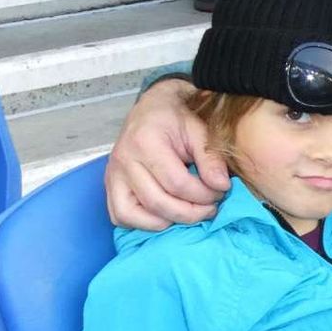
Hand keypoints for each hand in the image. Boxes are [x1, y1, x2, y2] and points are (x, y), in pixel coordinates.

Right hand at [105, 78, 230, 228]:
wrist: (153, 107)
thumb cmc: (176, 117)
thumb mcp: (198, 129)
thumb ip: (211, 157)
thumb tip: (221, 186)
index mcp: (145, 142)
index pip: (177, 184)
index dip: (203, 195)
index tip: (220, 192)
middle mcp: (124, 160)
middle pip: (157, 203)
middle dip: (190, 212)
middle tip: (211, 208)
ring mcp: (113, 174)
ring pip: (133, 215)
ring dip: (166, 221)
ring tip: (189, 213)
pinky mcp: (110, 185)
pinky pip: (119, 216)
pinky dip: (142, 223)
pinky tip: (166, 215)